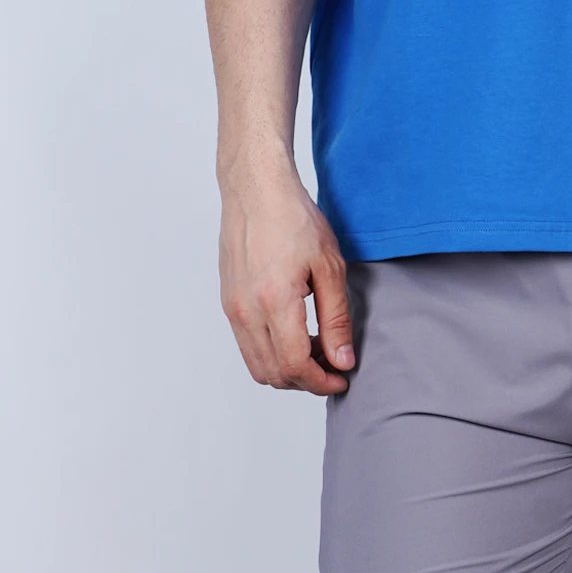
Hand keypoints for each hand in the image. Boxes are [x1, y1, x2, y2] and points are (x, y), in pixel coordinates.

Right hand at [217, 148, 354, 393]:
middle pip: (274, 374)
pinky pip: (247, 346)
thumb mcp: (330, 267)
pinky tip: (297, 334)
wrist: (256, 191)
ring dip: (288, 370)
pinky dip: (272, 354)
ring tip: (317, 350)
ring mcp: (233, 309)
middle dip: (307, 380)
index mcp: (274, 301)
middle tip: (334, 365)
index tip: (342, 378)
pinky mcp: (229, 303)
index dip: (321, 382)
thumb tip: (342, 359)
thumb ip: (337, 318)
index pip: (295, 365)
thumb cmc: (293, 219)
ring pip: (258, 366)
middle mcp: (246, 311)